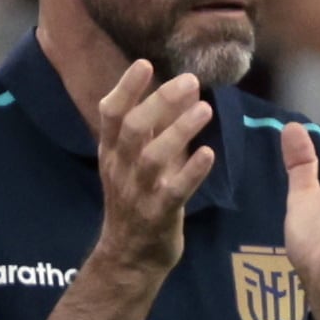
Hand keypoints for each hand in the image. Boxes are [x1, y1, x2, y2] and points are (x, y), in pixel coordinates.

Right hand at [92, 59, 214, 273]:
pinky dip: (192, 172)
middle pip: (134, 129)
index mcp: (112, 153)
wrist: (129, 257)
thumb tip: (183, 87)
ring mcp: (138, 193)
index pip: (111, 114)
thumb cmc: (135, 201)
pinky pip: (174, 191)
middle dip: (160, 101)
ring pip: (153, 157)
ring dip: (179, 131)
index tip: (145, 63)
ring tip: (205, 109)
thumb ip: (154, 127)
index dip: (126, 87)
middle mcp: (121, 169)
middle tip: (190, 80)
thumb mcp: (132, 161)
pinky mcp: (158, 215)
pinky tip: (208, 154)